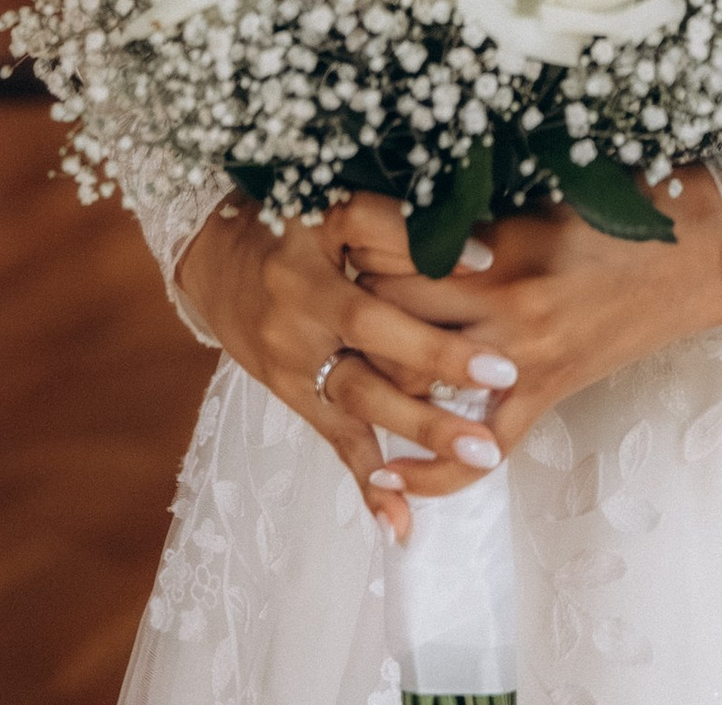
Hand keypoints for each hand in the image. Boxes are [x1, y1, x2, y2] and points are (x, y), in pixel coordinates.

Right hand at [174, 194, 519, 542]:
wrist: (215, 259)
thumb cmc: (295, 222)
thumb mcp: (333, 199)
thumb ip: (395, 217)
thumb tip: (481, 241)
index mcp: (317, 227)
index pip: (373, 228)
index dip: (428, 245)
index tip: (492, 260)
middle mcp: (301, 290)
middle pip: (370, 324)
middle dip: (438, 352)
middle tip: (505, 371)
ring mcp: (292, 347)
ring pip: (360, 391)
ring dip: (422, 424)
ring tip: (482, 452)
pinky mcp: (290, 390)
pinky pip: (334, 437)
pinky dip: (367, 480)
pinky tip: (403, 521)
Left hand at [350, 169, 721, 501]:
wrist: (696, 254)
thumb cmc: (624, 209)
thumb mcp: (541, 195)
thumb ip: (476, 213)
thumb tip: (411, 213)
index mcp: (498, 246)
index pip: (395, 254)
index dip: (359, 251)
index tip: (343, 243)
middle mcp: (503, 307)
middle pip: (394, 319)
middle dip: (357, 313)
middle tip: (338, 306)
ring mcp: (524, 359)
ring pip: (421, 384)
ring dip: (379, 382)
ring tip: (343, 373)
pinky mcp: (546, 396)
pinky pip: (480, 452)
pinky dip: (432, 473)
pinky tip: (387, 473)